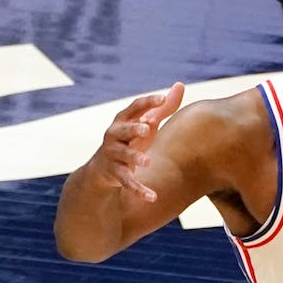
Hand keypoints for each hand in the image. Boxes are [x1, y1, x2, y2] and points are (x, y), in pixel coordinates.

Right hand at [87, 83, 184, 201]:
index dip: (147, 103)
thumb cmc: (130, 141)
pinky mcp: (114, 174)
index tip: (162, 98)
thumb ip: (162, 108)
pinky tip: (152, 197)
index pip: (134, 108)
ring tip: (147, 161)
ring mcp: (113, 155)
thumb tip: (180, 85)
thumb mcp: (145, 124)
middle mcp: (114, 136)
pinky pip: (127, 182)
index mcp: (123, 121)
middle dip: (134, 128)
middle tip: (148, 128)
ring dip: (135, 158)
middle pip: (123, 130)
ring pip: (124, 156)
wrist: (102, 170)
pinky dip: (139, 190)